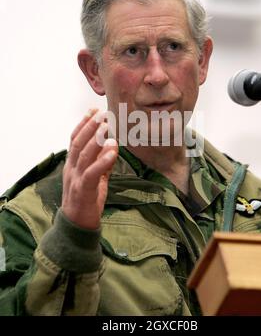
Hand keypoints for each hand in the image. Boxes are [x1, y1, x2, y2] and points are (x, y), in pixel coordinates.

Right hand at [62, 109, 117, 229]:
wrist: (76, 226)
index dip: (83, 124)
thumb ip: (101, 164)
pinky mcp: (83, 190)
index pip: (74, 140)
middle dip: (89, 126)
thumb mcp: (95, 179)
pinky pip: (92, 173)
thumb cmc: (86, 201)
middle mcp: (71, 169)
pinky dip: (102, 160)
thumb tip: (112, 146)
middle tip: (101, 113)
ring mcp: (75, 179)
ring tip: (106, 126)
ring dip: (95, 138)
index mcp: (72, 165)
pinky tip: (112, 148)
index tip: (93, 111)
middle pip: (78, 143)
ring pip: (83, 154)